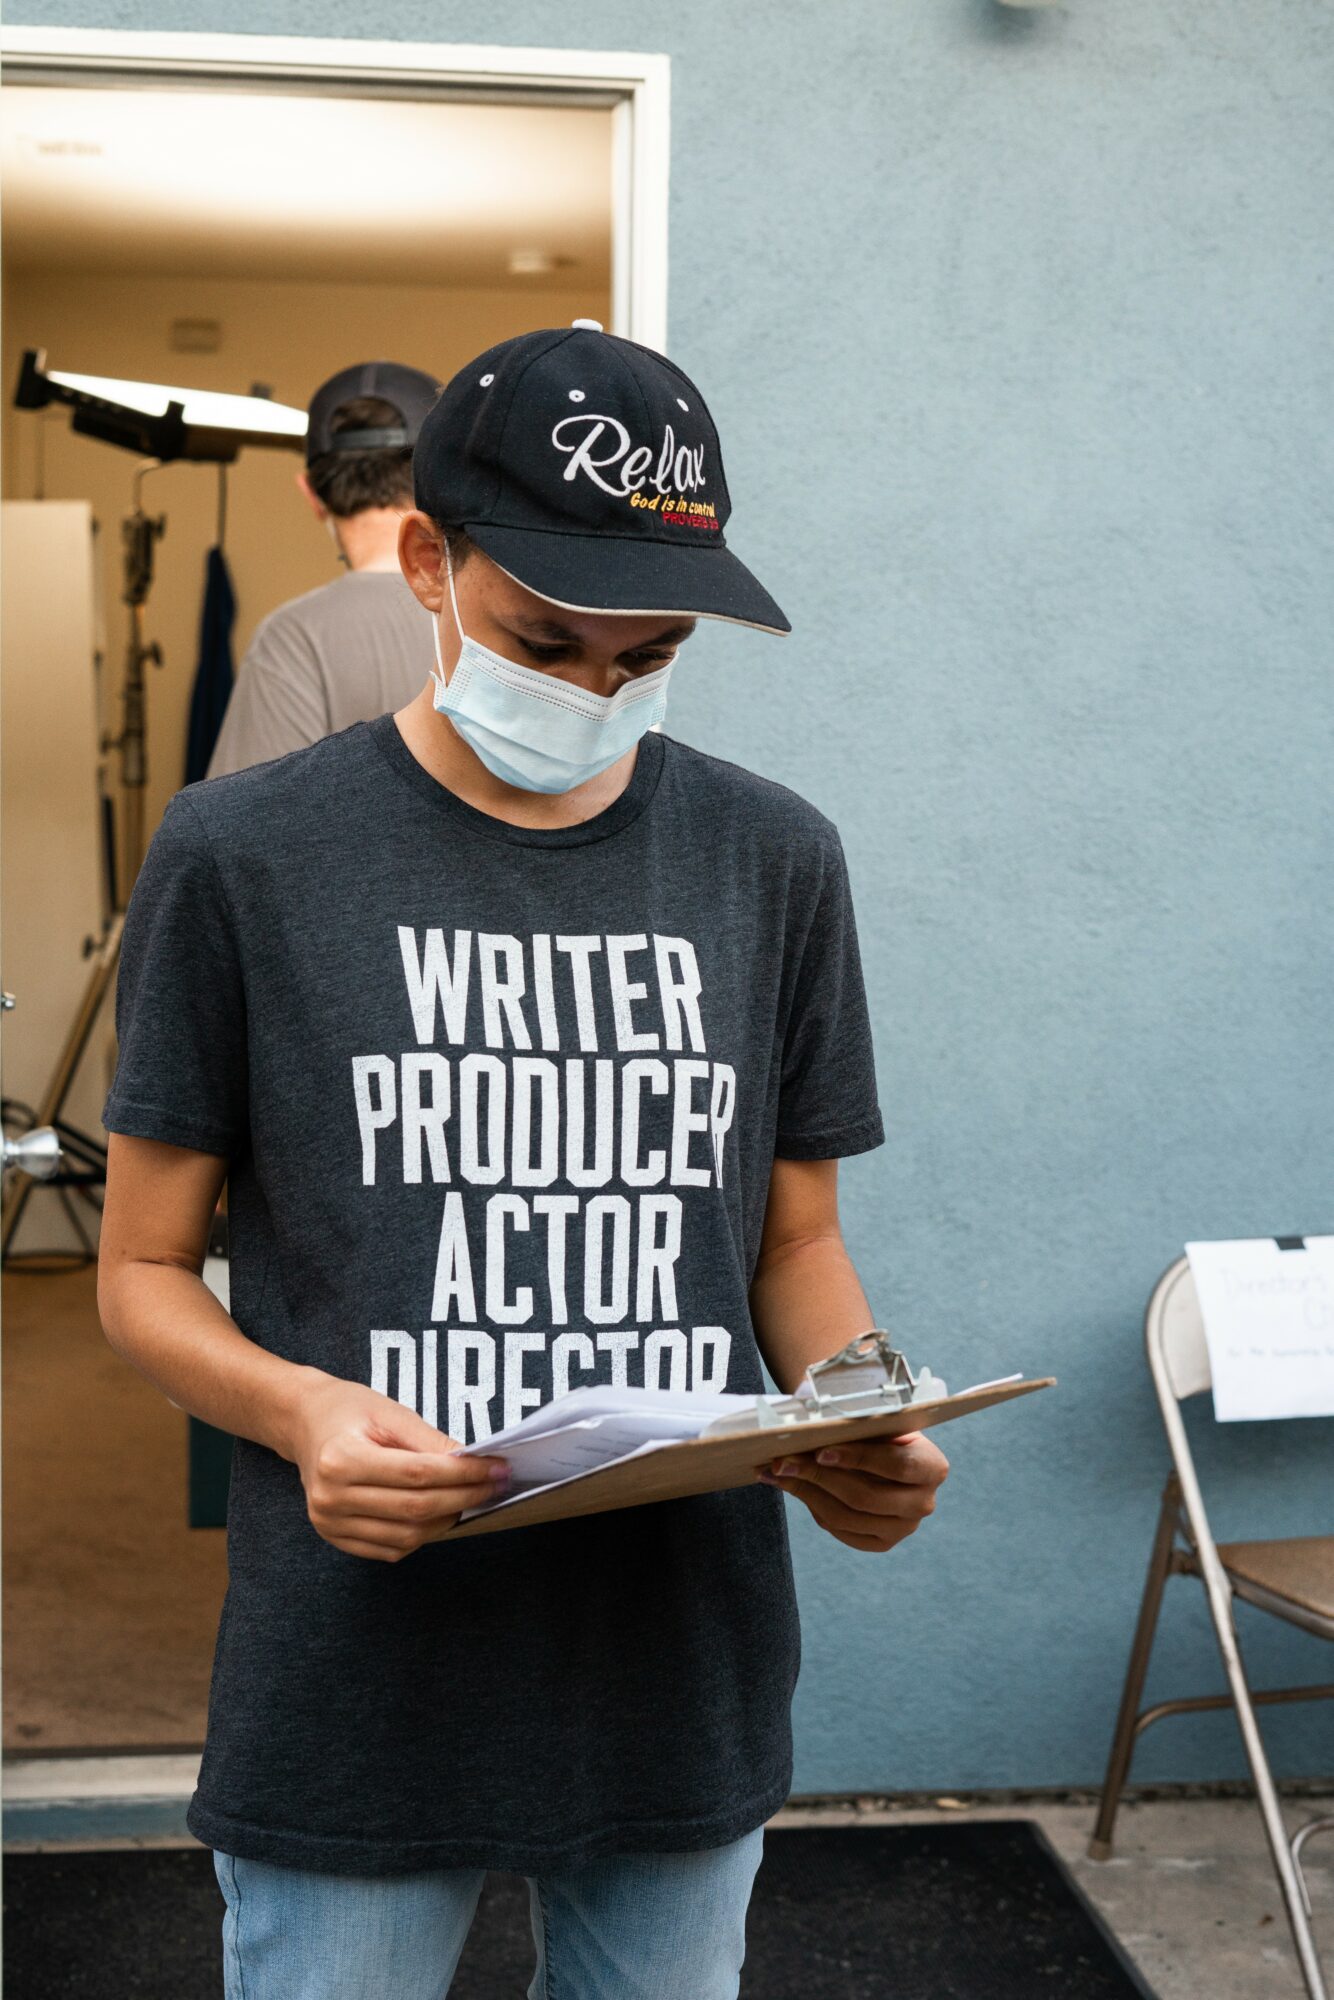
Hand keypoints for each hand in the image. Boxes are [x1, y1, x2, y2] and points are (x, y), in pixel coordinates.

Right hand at [289, 1376, 509, 1561]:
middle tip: (495, 1485)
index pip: (417, 1474)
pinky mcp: (334, 1537)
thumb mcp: (390, 1413)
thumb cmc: (349, 1411)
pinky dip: (421, 1536)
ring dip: (446, 1520)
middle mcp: (330, 1497)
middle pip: (414, 1508)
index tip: (495, 1468)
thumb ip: (430, 1441)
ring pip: (406, 1536)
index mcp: (341, 1459)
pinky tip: (439, 1515)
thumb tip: (472, 1464)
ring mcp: (329, 1523)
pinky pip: (389, 1549)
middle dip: (463, 1498)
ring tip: (469, 1499)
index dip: (463, 1474)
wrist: (304, 1424)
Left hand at [758, 1431, 948, 1552]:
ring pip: (847, 1517)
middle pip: (866, 1497)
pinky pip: (841, 1530)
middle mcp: (924, 1503)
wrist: (881, 1446)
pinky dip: (810, 1506)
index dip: (858, 1458)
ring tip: (775, 1471)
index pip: (897, 1465)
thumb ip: (852, 1422)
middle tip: (782, 1460)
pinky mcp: (882, 1542)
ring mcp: (904, 1528)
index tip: (821, 1449)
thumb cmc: (876, 1425)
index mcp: (932, 1466)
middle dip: (819, 1476)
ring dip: (805, 1491)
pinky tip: (788, 1485)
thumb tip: (804, 1424)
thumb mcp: (874, 1417)